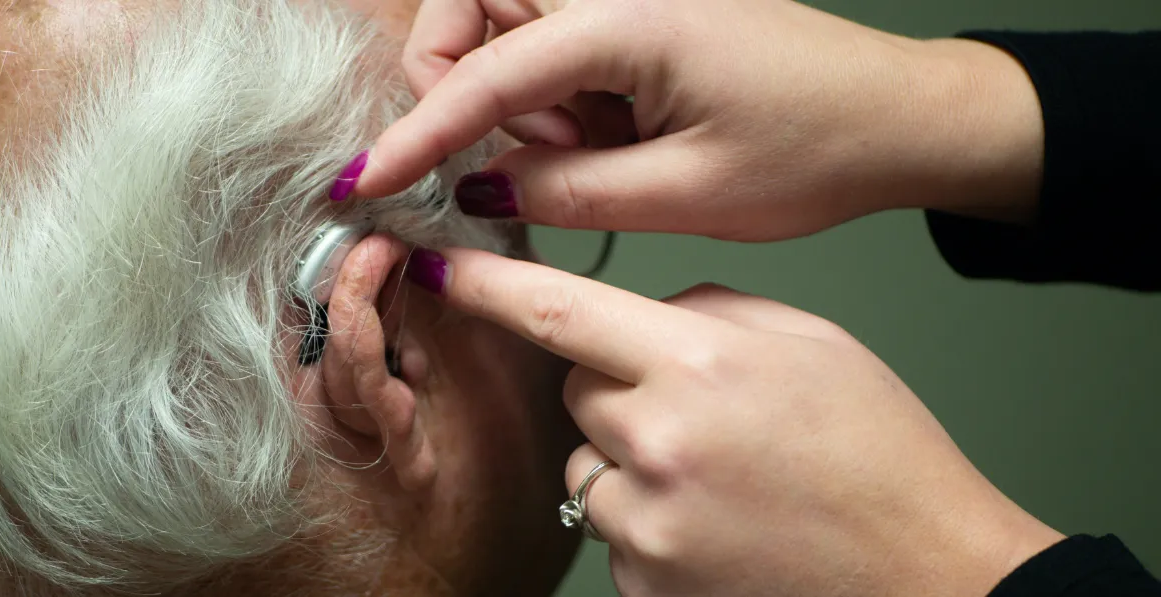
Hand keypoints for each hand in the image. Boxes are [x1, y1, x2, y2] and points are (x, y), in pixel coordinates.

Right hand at [350, 0, 1044, 240]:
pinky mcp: (641, 24)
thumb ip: (564, 192)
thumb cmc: (817, 148)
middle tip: (517, 157)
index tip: (367, 179)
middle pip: (476, 9)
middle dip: (461, 82)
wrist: (899, 120)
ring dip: (521, 103)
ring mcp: (630, 2)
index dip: (416, 132)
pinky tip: (616, 143)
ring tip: (597, 157)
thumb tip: (479, 187)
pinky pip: (559, 54)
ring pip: (512, 33)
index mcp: (629, 18)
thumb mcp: (682, 195)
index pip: (486, 73)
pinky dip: (561, 105)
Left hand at [400, 247, 1062, 596]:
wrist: (930, 572)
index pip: (560, 311)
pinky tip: (717, 524)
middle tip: (695, 411)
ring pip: (587, 466)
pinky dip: (648, 521)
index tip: (440, 262)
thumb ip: (709, 312)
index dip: (489, 283)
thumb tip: (644, 317)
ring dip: (629, 462)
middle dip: (614, 389)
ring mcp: (648, 523)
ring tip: (719, 478)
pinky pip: (611, 530)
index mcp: (700, 365)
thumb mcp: (809, 343)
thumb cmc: (882, 458)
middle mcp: (660, 443)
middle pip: (576, 392)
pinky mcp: (646, 582)